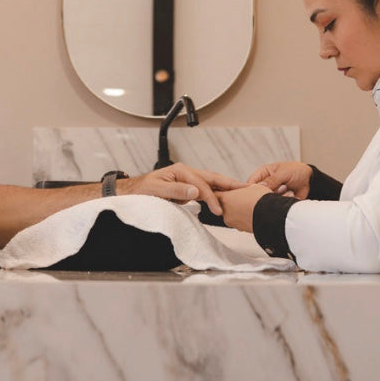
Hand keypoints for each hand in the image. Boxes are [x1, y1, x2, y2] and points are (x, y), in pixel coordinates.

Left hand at [121, 163, 244, 215]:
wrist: (133, 194)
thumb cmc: (142, 191)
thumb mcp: (157, 190)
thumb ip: (177, 190)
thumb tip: (196, 192)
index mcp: (181, 171)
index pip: (202, 184)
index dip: (211, 197)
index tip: (218, 210)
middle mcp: (186, 173)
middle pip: (211, 178)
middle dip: (229, 184)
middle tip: (246, 189)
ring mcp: (187, 180)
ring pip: (210, 183)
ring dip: (225, 188)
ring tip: (241, 192)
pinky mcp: (187, 188)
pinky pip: (205, 190)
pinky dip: (217, 194)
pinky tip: (225, 198)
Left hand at [218, 183, 270, 232]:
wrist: (271, 216)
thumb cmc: (261, 200)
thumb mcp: (253, 187)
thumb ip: (244, 188)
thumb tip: (248, 188)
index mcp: (225, 199)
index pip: (215, 194)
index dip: (221, 190)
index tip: (225, 189)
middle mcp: (226, 212)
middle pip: (223, 205)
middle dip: (231, 201)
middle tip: (241, 196)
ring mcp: (233, 223)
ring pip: (232, 214)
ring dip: (238, 210)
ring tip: (250, 204)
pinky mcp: (241, 230)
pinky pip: (239, 221)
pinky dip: (244, 218)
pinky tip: (253, 212)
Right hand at [247, 160, 312, 198]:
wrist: (310, 180)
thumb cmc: (296, 171)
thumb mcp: (283, 172)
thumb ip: (271, 180)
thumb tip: (260, 187)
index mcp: (263, 173)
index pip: (251, 182)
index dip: (251, 189)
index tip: (258, 192)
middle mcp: (266, 184)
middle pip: (258, 194)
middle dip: (268, 193)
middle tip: (281, 187)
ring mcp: (272, 193)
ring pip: (267, 201)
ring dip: (278, 196)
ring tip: (287, 188)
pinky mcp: (278, 201)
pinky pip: (276, 205)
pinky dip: (284, 200)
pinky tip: (291, 193)